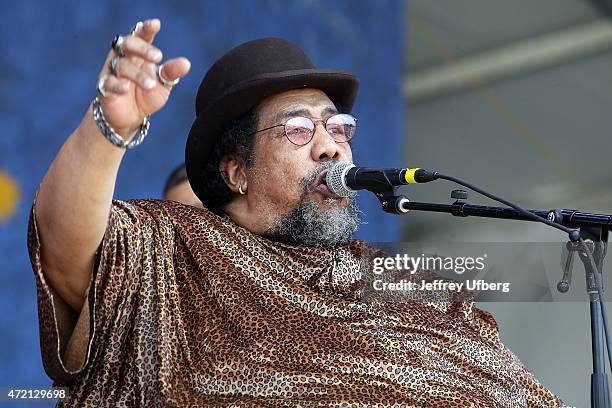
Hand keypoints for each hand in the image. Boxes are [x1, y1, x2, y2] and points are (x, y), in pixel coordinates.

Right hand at [96, 19, 190, 136]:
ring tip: (151, 85)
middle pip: (127, 44)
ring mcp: (112, 71)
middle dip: (142, 48)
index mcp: (138, 53)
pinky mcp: (104, 87)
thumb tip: (186, 63)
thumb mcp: (163, 84)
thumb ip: (171, 73)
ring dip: (137, 74)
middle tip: (158, 57)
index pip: (141, 36)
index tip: (156, 25)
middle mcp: (124, 58)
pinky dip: (117, 84)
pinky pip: (108, 82)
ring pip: (121, 65)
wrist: (132, 117)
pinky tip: (126, 88)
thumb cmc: (147, 94)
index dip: (147, 29)